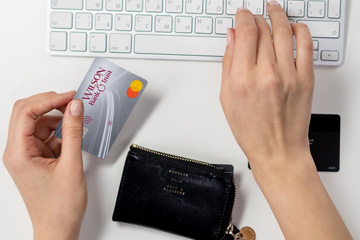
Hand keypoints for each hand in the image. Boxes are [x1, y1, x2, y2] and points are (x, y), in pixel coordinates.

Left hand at [3, 91, 86, 239]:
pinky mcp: (36, 158)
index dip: (49, 100)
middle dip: (50, 104)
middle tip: (72, 101)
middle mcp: (17, 152)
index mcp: (18, 153)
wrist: (58, 228)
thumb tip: (75, 107)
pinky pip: (46, 135)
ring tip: (77, 119)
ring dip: (57, 119)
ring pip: (38, 123)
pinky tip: (72, 135)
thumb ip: (73, 132)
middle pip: (27, 114)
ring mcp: (26, 154)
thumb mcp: (71, 165)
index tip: (70, 97)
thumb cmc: (59, 207)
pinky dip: (60, 132)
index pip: (26, 113)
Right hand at [220, 3, 351, 238]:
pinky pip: (305, 45)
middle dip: (257, 17)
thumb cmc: (252, 131)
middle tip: (254, 16)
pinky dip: (300, 30)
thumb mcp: (227, 99)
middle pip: (263, 29)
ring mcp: (289, 75)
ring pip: (284, 31)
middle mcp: (266, 74)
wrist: (278, 150)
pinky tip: (294, 26)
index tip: (242, 15)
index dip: (243, 17)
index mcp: (242, 79)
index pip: (245, 33)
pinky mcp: (305, 79)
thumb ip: (228, 65)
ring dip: (278, 16)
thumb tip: (231, 39)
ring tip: (274, 10)